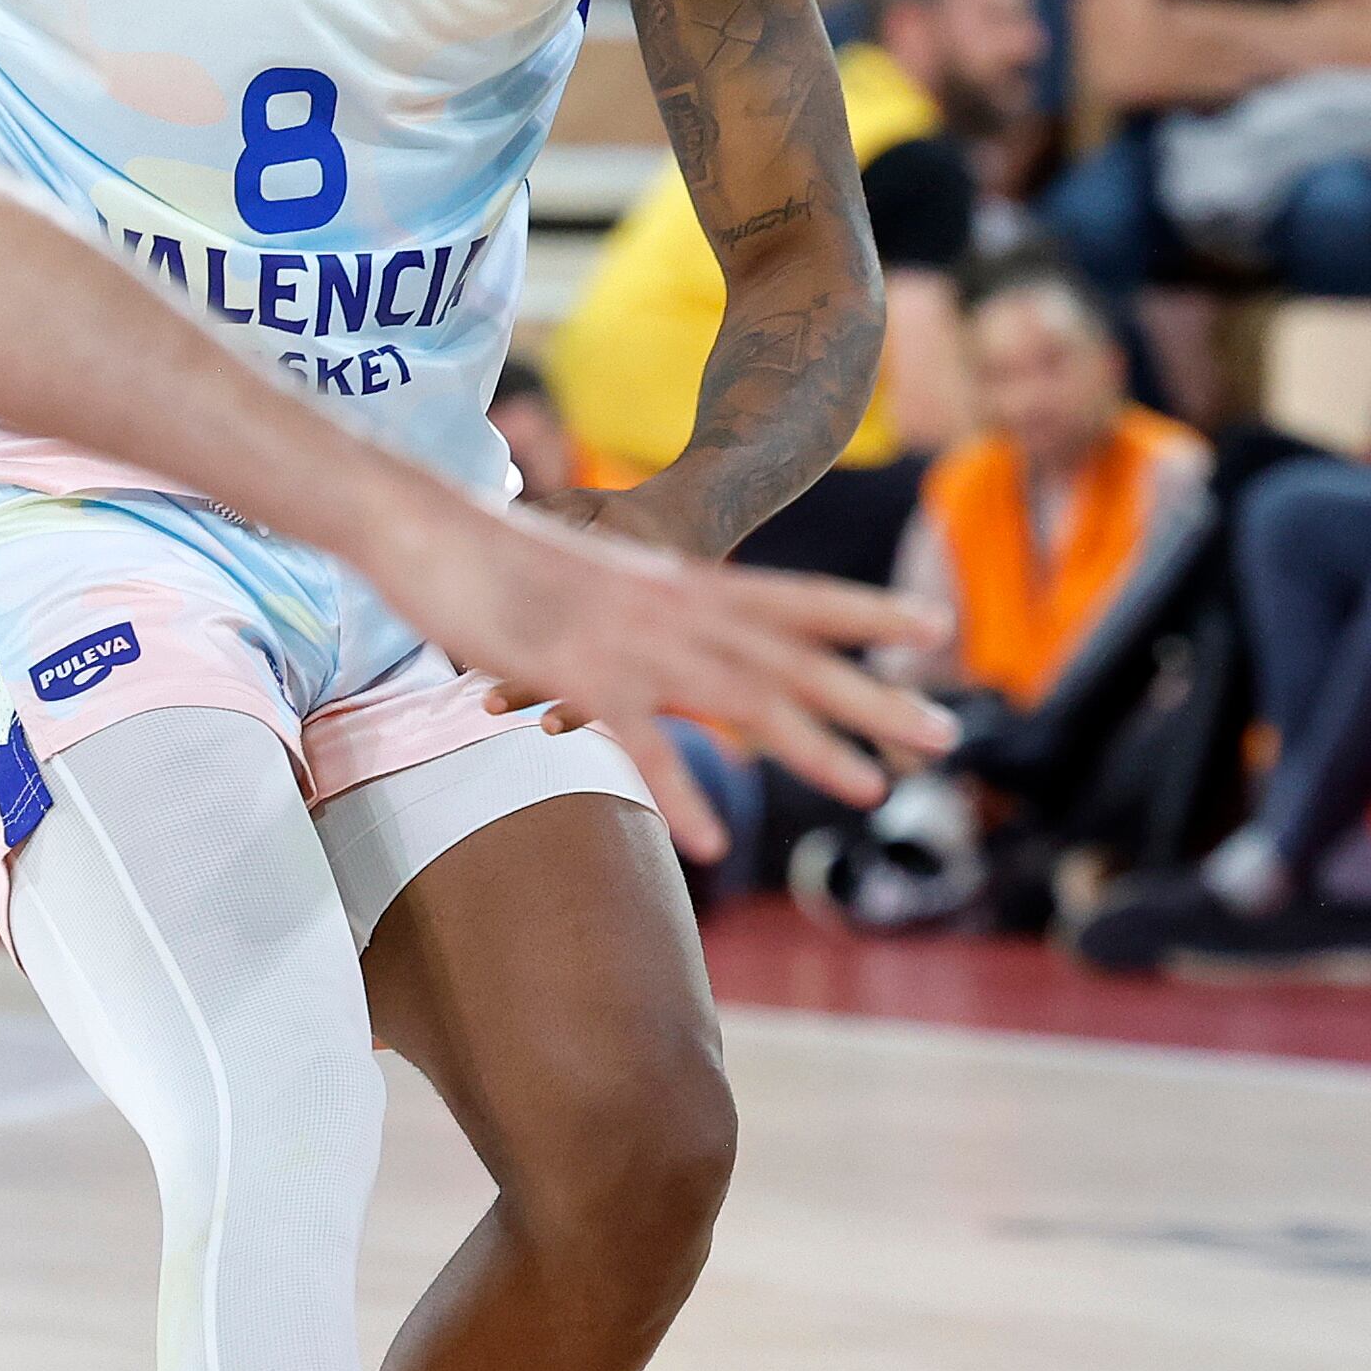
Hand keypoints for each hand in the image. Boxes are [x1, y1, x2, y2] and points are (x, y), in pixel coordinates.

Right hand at [393, 506, 952, 864]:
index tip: (935, 628)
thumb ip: (642, 612)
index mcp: (682, 582)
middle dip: (873, 699)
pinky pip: (643, 742)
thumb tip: (669, 640)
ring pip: (742, 696)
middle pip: (793, 658)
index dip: (868, 612)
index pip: (796, 595)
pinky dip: (681, 793)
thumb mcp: (594, 581)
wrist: (426, 526)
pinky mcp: (577, 672)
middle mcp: (675, 607)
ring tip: (872, 791)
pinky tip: (714, 843)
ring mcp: (631, 640)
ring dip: (812, 747)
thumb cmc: (499, 557)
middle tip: (944, 737)